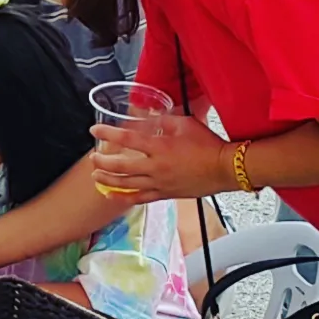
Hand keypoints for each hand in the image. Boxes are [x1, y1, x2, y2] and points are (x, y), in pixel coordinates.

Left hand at [90, 114, 231, 201]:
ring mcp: (159, 182)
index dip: (107, 133)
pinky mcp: (165, 194)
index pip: (126, 138)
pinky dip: (124, 197)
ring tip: (96, 176)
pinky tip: (113, 195)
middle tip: (93, 157)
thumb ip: (164, 122)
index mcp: (159, 146)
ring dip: (108, 180)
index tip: (94, 130)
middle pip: (120, 166)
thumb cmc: (208, 144)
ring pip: (126, 184)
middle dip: (103, 162)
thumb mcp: (184, 124)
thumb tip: (150, 120)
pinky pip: (140, 198)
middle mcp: (156, 166)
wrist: (225, 168)